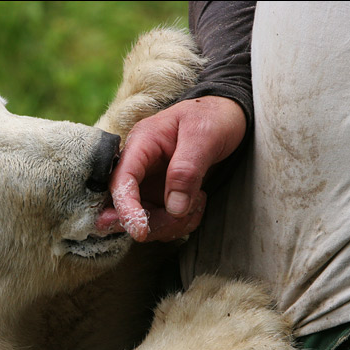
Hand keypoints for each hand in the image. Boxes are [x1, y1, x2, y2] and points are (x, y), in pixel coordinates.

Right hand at [99, 96, 245, 241]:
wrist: (228, 117)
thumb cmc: (214, 118)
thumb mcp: (204, 135)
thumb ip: (187, 169)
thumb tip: (174, 207)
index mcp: (141, 143)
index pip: (121, 180)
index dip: (125, 208)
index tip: (139, 231)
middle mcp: (140, 166)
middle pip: (127, 206)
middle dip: (153, 221)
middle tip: (182, 217)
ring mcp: (149, 184)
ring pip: (146, 219)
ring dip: (171, 224)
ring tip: (199, 201)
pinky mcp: (162, 197)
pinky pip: (164, 221)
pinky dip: (181, 223)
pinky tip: (198, 204)